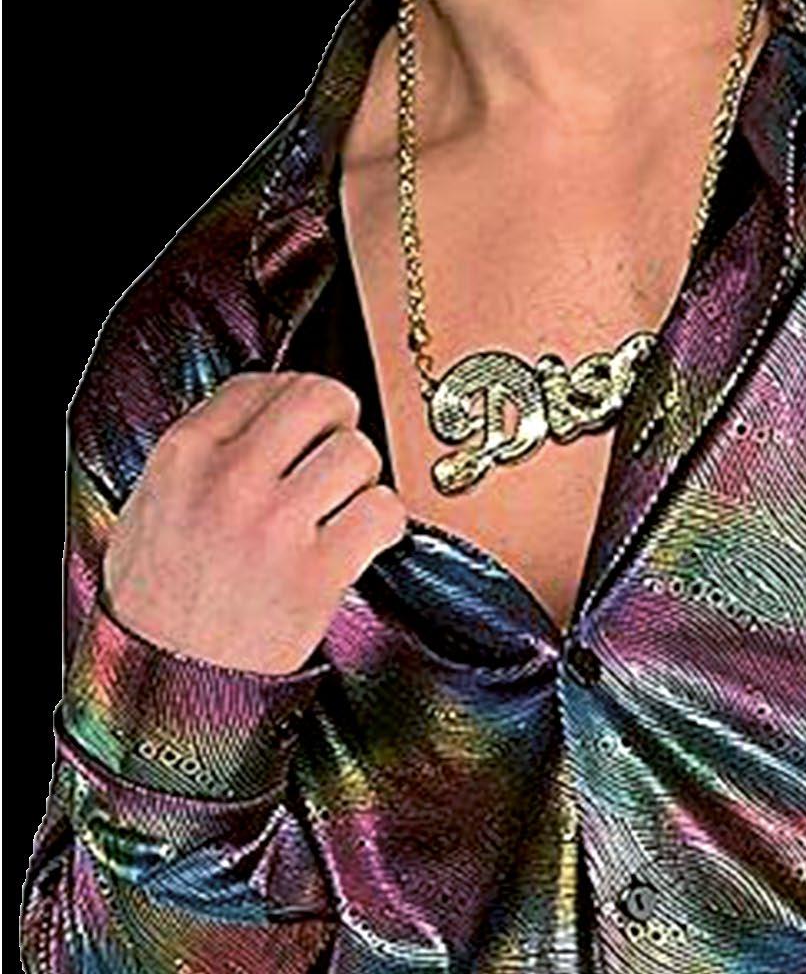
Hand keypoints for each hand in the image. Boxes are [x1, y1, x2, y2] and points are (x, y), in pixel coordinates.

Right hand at [101, 370, 407, 674]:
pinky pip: (382, 510)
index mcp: (183, 455)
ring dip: (360, 480)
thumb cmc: (156, 606)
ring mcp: (274, 526)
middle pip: (321, 396)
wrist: (163, 695)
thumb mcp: (148, 509)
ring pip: (358, 451)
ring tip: (338, 509)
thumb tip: (259, 409)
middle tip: (331, 454)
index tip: (296, 429)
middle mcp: (229, 480)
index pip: (261, 383)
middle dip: (336, 421)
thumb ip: (200, 453)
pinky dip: (384, 523)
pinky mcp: (316, 574)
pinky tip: (362, 540)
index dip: (288, 402)